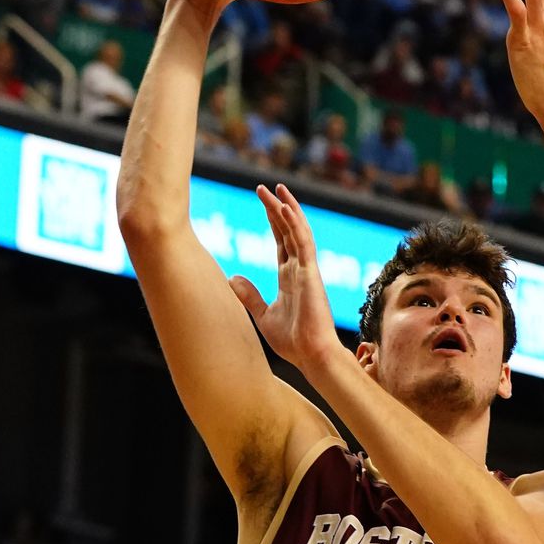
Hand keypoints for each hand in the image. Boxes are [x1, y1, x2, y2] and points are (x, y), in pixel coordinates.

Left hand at [229, 184, 343, 373]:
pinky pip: (303, 243)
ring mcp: (307, 269)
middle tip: (264, 188)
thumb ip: (249, 296)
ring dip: (286, 208)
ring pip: (297, 231)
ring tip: (275, 188)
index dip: (272, 220)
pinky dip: (295, 224)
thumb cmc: (293, 341)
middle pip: (287, 230)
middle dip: (276, 208)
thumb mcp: (262, 315)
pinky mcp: (311, 274)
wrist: (311, 356)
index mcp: (289, 276)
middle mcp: (299, 269)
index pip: (280, 240)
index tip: (264, 201)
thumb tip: (231, 278)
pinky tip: (284, 208)